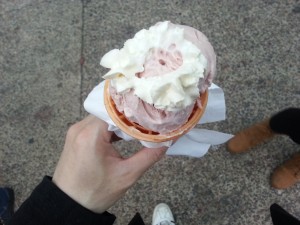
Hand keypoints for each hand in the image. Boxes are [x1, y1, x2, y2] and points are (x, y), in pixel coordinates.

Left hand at [52, 115, 166, 212]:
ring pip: (103, 115)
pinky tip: (123, 133)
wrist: (69, 205)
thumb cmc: (95, 192)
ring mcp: (76, 131)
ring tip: (138, 126)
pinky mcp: (76, 136)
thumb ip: (149, 155)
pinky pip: (96, 123)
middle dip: (129, 114)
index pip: (116, 109)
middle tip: (148, 118)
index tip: (151, 112)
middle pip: (110, 110)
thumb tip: (167, 140)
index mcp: (91, 134)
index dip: (135, 109)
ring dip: (120, 120)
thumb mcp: (127, 175)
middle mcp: (81, 127)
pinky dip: (110, 126)